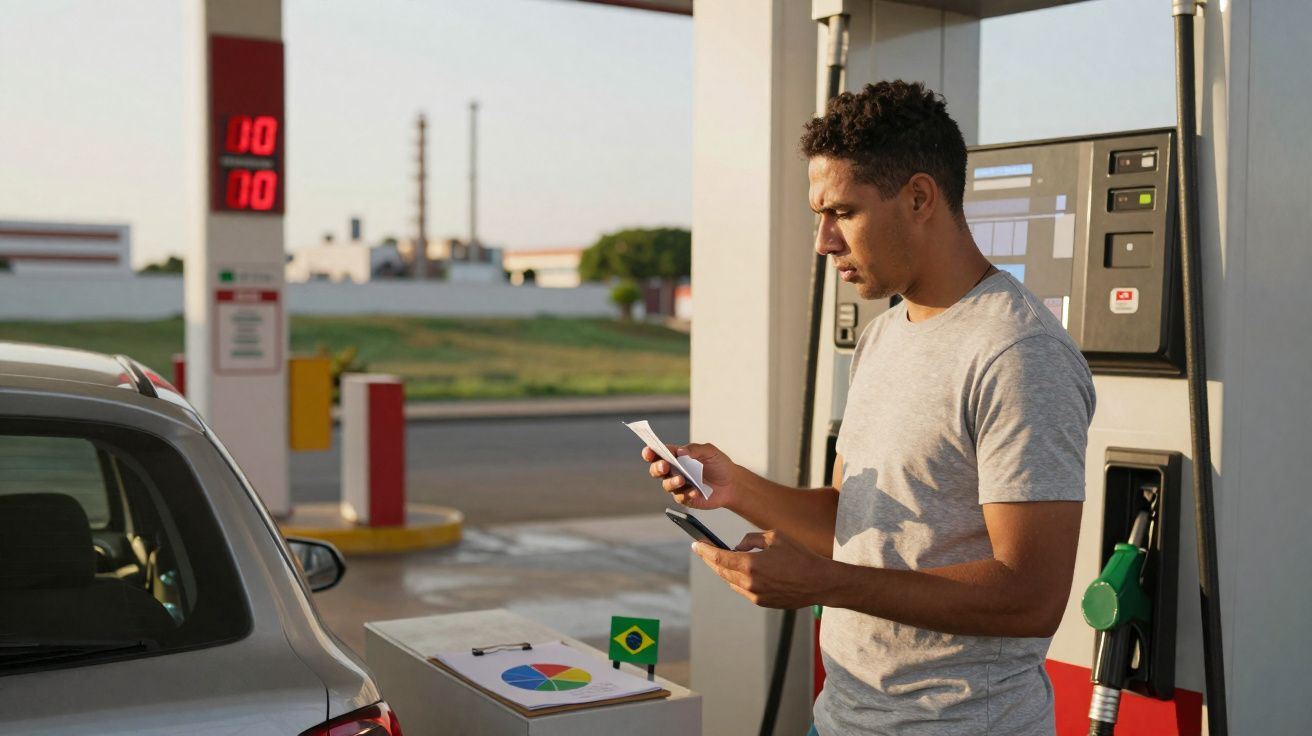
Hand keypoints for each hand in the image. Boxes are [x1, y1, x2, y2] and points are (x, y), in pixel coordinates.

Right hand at [642, 442, 738, 510]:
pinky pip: (680, 497)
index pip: (659, 453)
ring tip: (682, 479)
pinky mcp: (686, 498)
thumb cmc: (719, 465)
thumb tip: (681, 451)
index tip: (649, 451)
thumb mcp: (710, 451)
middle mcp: (674, 471)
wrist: (732, 483)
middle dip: (657, 467)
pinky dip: (686, 493)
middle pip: (656, 470)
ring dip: (672, 482)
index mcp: (677, 457)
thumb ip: (695, 449)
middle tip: (664, 466)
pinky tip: (695, 490)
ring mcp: (679, 485)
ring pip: (666, 485)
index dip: (650, 452)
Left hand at [692, 530, 835, 608]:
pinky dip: (738, 579)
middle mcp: (749, 583)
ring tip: (721, 558)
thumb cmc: (800, 556)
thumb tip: (738, 546)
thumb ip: (751, 539)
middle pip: (721, 571)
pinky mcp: (762, 602)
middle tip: (703, 549)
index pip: (718, 557)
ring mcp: (755, 595)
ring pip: (731, 582)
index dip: (704, 550)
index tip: (695, 544)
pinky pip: (743, 589)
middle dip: (710, 559)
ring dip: (724, 570)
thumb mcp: (774, 537)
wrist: (820, 582)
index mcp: (751, 565)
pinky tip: (740, 571)